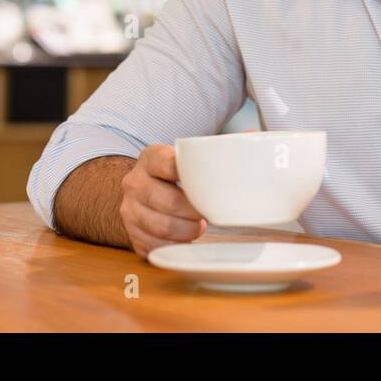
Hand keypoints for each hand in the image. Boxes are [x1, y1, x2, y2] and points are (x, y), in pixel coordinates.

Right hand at [120, 144, 206, 259]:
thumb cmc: (172, 177)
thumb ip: (216, 149)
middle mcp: (135, 183)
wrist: (141, 192)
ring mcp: (130, 209)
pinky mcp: (132, 233)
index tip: (206, 184)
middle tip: (207, 214)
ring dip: (187, 231)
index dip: (189, 175)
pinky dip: (175, 245)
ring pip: (162, 226)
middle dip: (195, 212)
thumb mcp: (184, 158)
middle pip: (169, 201)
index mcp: (150, 159)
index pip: (167, 163)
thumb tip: (250, 134)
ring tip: (198, 227)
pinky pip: (155, 245)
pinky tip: (184, 239)